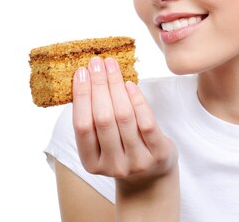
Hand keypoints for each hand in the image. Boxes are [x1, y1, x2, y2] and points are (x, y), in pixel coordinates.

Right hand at [72, 57, 177, 185]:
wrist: (151, 177)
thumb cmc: (122, 149)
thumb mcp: (103, 143)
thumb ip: (93, 118)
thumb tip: (86, 76)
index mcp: (91, 163)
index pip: (82, 126)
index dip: (81, 97)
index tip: (80, 72)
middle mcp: (113, 165)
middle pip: (103, 119)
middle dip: (99, 86)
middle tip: (96, 62)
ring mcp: (137, 161)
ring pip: (124, 117)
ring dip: (116, 86)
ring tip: (112, 66)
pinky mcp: (158, 153)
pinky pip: (146, 122)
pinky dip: (137, 100)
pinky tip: (130, 84)